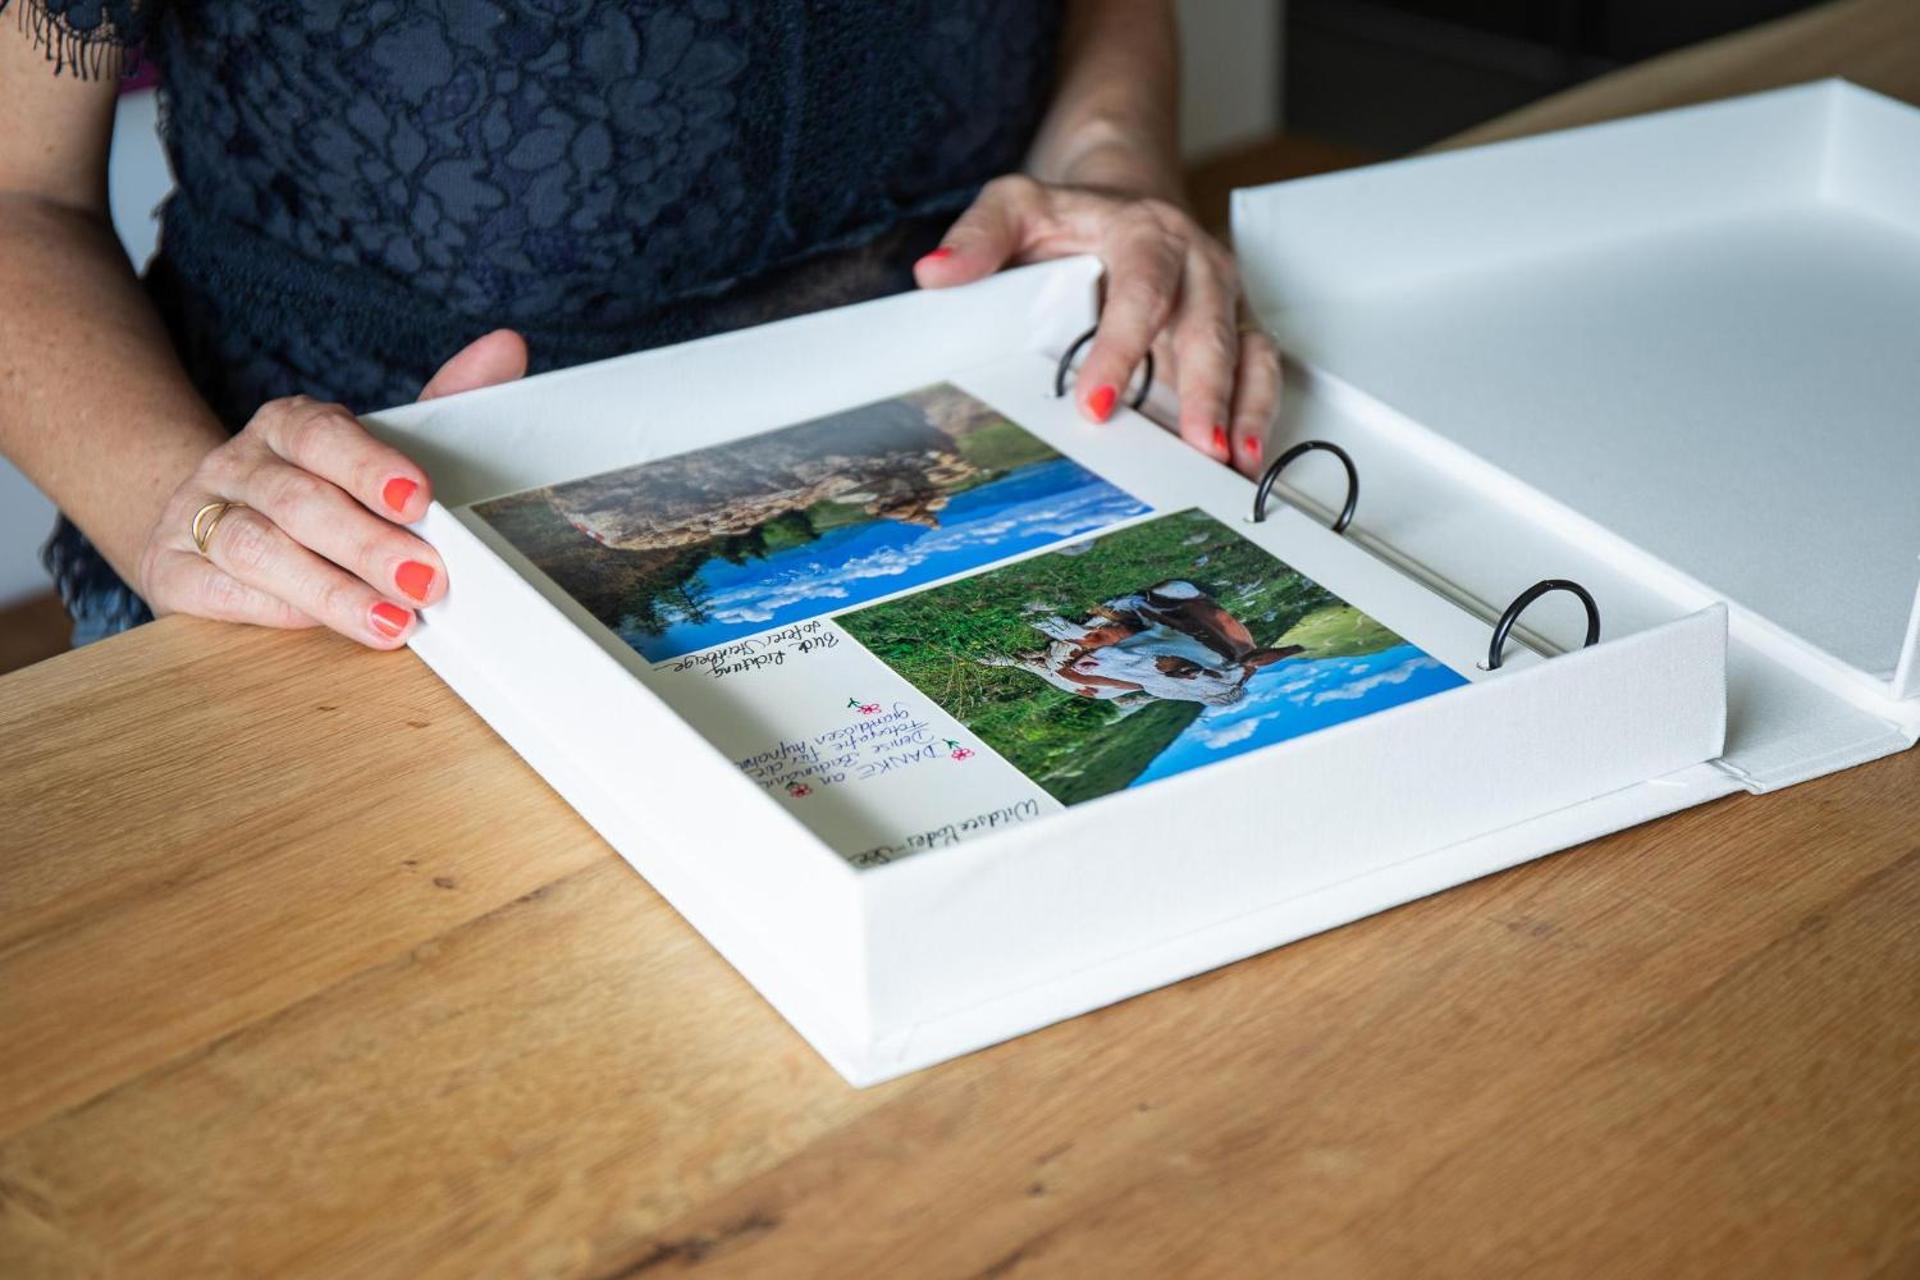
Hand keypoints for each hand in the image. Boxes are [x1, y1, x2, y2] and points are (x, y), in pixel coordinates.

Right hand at [134, 330, 527, 647]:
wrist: (206, 516)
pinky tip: (324, 627)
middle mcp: (238, 464)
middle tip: (426, 581)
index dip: (371, 467)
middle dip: (367, 545)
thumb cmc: (317, 485)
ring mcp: (198, 516)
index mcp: (289, 425)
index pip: (324, 437)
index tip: (420, 500)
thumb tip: (507, 347)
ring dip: (330, 590)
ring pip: (257, 549)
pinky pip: (220, 590)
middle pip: (298, 502)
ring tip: (391, 623)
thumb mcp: (376, 444)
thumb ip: (442, 400)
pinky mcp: (174, 571)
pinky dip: (278, 610)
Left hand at [914, 175, 1280, 477]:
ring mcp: (1222, 299)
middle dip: (1205, 392)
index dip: (1122, 349)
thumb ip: (979, 236)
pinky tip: (1245, 461)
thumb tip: (936, 275)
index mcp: (1145, 231)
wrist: (1120, 201)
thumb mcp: (1016, 206)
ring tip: (1233, 462)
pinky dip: (1258, 415)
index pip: (1142, 290)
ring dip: (1244, 409)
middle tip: (1199, 446)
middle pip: (1208, 329)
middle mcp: (1196, 264)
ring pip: (1248, 351)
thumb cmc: (1070, 216)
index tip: (1095, 404)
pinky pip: (1258, 370)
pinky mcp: (1235, 329)